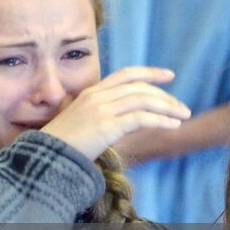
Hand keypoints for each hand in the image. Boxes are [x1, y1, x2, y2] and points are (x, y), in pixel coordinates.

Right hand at [40, 66, 187, 161]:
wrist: (46, 157)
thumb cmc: (62, 144)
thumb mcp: (80, 121)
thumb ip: (100, 114)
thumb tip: (122, 119)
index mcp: (91, 92)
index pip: (125, 74)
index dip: (149, 72)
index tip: (168, 76)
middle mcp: (98, 96)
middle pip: (139, 87)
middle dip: (165, 96)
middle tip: (182, 107)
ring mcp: (102, 110)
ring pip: (144, 100)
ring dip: (168, 107)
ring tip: (183, 116)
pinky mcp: (107, 126)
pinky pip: (141, 118)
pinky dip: (161, 120)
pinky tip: (172, 125)